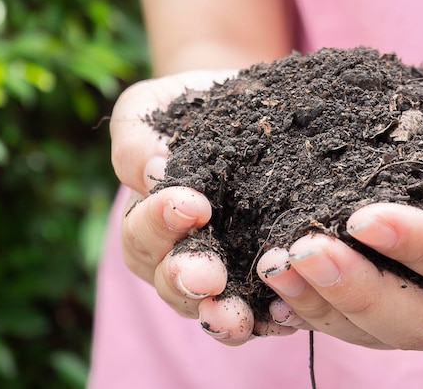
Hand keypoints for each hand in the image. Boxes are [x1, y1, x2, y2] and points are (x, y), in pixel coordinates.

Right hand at [110, 71, 295, 345]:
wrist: (245, 105)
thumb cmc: (189, 108)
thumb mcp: (151, 109)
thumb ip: (135, 140)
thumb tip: (153, 174)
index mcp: (148, 222)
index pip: (142, 235)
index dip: (160, 224)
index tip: (192, 203)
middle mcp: (181, 255)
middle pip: (172, 283)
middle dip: (187, 281)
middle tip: (208, 276)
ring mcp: (225, 273)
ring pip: (214, 309)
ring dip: (223, 316)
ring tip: (238, 316)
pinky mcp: (267, 279)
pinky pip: (265, 310)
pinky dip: (272, 317)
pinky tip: (287, 314)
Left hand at [258, 95, 422, 349]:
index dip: (416, 245)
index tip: (360, 217)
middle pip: (421, 320)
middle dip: (355, 287)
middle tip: (299, 251)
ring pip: (383, 336)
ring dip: (323, 305)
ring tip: (274, 267)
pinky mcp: (411, 322)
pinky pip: (362, 333)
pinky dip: (318, 315)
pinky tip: (279, 295)